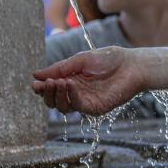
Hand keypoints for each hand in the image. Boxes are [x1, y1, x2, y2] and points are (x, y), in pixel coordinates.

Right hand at [31, 46, 145, 115]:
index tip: (35, 82)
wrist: (132, 64)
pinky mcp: (96, 108)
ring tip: (57, 82)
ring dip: (56, 96)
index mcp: (71, 80)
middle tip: (45, 83)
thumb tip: (35, 75)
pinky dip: (70, 96)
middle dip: (46, 93)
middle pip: (53, 101)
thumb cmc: (110, 59)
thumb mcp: (80, 60)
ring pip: (63, 107)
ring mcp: (85, 101)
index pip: (51, 89)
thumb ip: (59, 68)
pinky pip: (78, 106)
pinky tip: (68, 84)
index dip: (41, 87)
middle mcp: (76, 93)